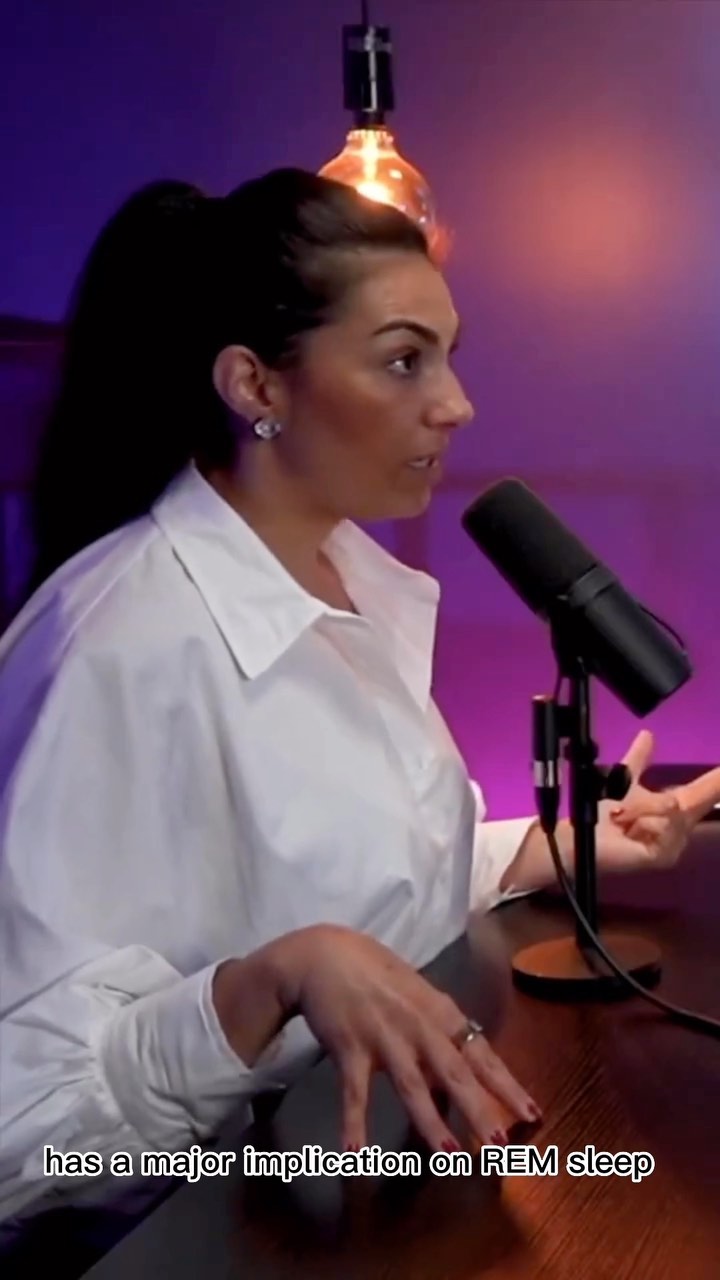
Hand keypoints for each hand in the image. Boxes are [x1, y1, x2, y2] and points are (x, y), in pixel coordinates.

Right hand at [275, 923, 540, 1152]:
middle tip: (502, 1147)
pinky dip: (355, 1123)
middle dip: (479, 1110)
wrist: (325, 954)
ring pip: (412, 1085)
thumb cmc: (377, 976)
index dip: (507, 1085)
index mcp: (440, 1013)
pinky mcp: (349, 1047)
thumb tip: (461, 1079)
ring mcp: (384, 1037)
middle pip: (455, 1073)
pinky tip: (355, 1154)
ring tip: (449, 1157)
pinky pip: (354, 1091)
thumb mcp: (418, 999)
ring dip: (431, 1122)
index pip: (481, 1054)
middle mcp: (418, 1026)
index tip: (533, 1115)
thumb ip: (440, 1036)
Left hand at [596, 730, 719, 872]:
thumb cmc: (602, 812)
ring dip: (643, 807)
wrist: (583, 837)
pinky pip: (665, 827)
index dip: (718, 782)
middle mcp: (680, 828)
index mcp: (674, 810)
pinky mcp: (665, 857)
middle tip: (650, 801)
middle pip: (694, 800)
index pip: (703, 792)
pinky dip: (645, 822)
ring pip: (673, 808)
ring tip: (622, 818)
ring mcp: (674, 845)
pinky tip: (630, 831)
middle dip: (682, 792)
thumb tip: (648, 734)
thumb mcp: (623, 780)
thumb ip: (638, 759)